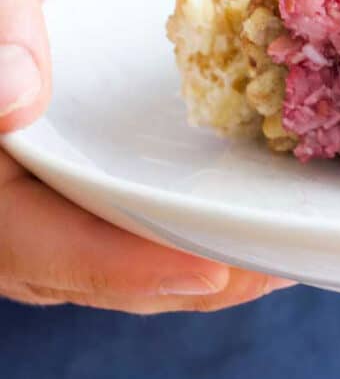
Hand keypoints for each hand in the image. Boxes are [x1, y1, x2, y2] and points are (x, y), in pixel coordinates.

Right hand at [0, 0, 293, 312]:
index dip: (111, 263)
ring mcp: (16, 166)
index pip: (20, 236)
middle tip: (273, 268)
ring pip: (88, 246)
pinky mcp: (55, 152)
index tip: (208, 269)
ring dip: (178, 262)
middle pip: (63, 263)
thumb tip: (9, 103)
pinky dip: (170, 224)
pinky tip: (239, 214)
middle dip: (170, 276)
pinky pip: (105, 206)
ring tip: (274, 258)